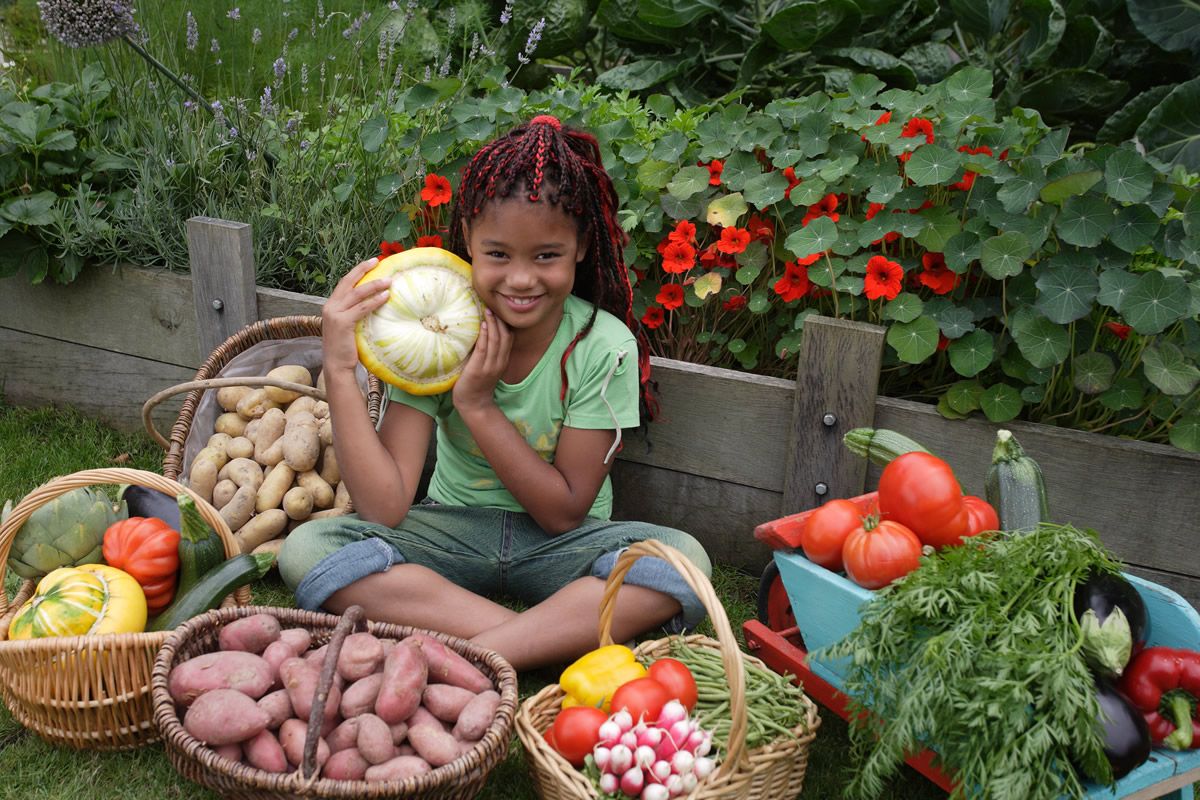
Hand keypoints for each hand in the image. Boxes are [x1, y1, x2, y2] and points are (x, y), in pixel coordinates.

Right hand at [322, 257, 389, 374]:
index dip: (357, 272)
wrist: (336, 366)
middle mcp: (330, 306)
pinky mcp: (342, 323)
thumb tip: (372, 303)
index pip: (344, 283)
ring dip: (374, 285)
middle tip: (377, 261)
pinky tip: (385, 296)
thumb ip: (353, 313)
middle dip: (362, 269)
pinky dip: (374, 301)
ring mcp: (334, 314)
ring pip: (357, 294)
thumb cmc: (345, 348)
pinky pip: (362, 308)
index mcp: (330, 305)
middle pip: (348, 282)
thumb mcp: (347, 326)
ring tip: (389, 280)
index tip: (370, 263)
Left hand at [452, 308, 511, 411]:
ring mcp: (490, 366)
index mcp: (502, 361)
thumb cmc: (476, 384)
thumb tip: (480, 333)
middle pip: (505, 337)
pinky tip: (483, 325)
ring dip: (493, 324)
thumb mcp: (487, 367)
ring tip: (488, 311)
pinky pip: (484, 349)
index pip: (509, 338)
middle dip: (500, 321)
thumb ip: (487, 353)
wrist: (473, 404)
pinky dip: (485, 336)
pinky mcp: (478, 369)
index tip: (499, 311)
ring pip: (496, 341)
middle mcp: (499, 362)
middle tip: (493, 306)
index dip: (505, 324)